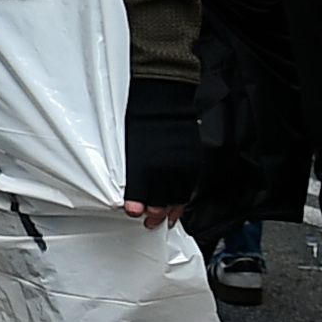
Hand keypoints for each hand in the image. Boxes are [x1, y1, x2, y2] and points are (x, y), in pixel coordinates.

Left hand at [121, 88, 202, 231]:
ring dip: (170, 211)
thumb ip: (130, 171)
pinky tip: (179, 204)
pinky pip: (189, 187)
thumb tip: (129, 188)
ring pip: (177, 198)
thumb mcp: (129, 146)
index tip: (134, 212)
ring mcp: (180, 166)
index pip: (140, 194)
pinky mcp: (193, 162)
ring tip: (164, 220)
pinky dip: (183, 199)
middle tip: (148, 221)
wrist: (164, 100)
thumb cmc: (143, 117)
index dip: (137, 206)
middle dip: (154, 215)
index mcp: (143, 164)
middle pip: (160, 201)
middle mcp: (163, 168)